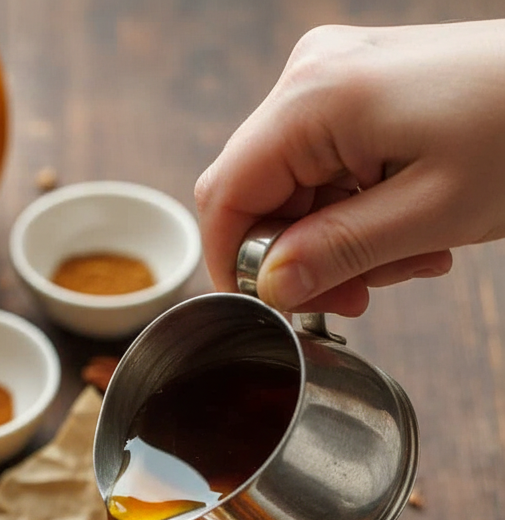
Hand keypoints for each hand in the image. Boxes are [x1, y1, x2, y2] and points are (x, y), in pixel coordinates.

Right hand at [195, 21, 504, 314]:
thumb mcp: (427, 215)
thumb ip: (334, 253)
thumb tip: (268, 288)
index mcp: (314, 99)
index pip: (225, 195)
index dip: (237, 265)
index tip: (276, 310)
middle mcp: (311, 76)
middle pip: (257, 193)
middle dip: (301, 257)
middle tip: (360, 297)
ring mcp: (335, 76)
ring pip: (296, 188)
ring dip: (339, 241)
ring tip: (409, 259)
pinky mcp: (360, 86)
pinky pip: (328, 166)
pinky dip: (359, 210)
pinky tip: (411, 230)